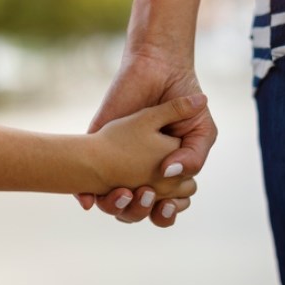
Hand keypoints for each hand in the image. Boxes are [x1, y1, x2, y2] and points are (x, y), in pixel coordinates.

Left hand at [80, 49, 216, 225]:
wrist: (160, 71)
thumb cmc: (185, 104)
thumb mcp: (200, 132)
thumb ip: (194, 156)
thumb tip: (168, 173)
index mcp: (166, 175)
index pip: (164, 208)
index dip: (166, 213)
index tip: (168, 204)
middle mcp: (140, 174)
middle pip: (136, 211)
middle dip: (140, 212)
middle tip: (146, 195)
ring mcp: (116, 164)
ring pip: (111, 203)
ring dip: (116, 207)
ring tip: (125, 193)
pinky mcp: (95, 148)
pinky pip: (84, 182)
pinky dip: (84, 197)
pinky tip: (88, 199)